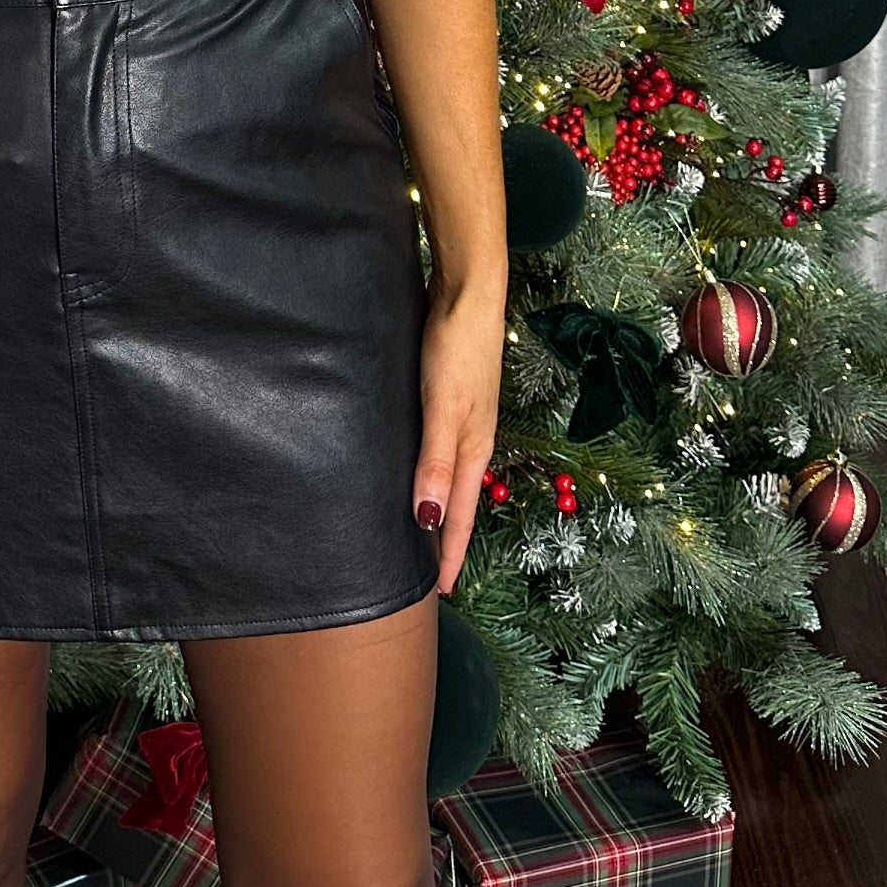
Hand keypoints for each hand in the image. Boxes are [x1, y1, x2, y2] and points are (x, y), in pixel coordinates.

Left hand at [412, 278, 505, 595]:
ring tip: (420, 534)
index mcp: (473, 450)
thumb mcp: (445, 409)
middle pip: (457, 502)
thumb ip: (436, 462)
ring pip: (448, 477)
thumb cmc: (456, 350)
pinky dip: (430, 474)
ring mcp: (463, 420)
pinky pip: (440, 452)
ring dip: (437, 507)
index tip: (440, 594)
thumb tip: (429, 520)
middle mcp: (471, 440)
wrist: (468, 293)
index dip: (450, 554)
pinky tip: (412, 470)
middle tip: (428, 576)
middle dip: (446, 539)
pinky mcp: (449, 398)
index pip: (460, 516)